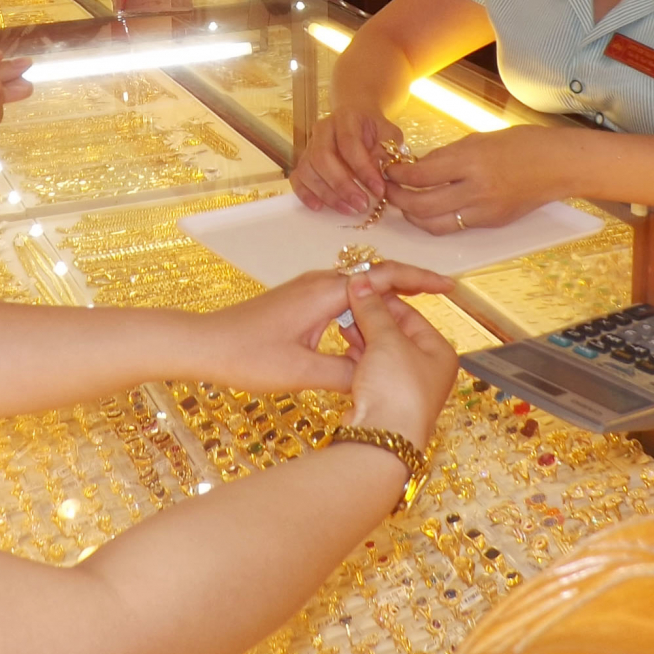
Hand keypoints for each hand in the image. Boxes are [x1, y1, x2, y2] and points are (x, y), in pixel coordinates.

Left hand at [196, 261, 455, 398]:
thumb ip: (347, 373)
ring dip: (387, 297)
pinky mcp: (300, 301)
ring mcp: (308, 289)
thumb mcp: (302, 372)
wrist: (204, 345)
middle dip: (410, 284)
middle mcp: (320, 282)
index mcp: (326, 292)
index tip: (449, 285)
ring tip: (417, 313)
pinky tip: (373, 330)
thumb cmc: (247, 357)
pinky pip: (343, 298)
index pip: (384, 276)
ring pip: (359, 288)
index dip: (420, 280)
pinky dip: (365, 308)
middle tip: (442, 296)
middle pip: (376, 276)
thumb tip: (380, 378)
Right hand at [292, 107, 402, 215]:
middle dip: (342, 185)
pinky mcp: (303, 160)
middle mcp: (323, 129)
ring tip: (349, 209)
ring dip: (327, 194)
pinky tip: (319, 207)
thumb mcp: (389, 136)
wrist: (359, 119)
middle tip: (362, 205)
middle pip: (322, 157)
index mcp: (345, 117)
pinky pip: (297, 177)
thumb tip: (380, 174)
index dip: (363, 169)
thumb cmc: (376, 131)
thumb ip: (386, 152)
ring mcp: (310, 144)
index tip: (379, 190)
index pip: (349, 143)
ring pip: (308, 169)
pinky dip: (305, 194)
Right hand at [340, 268, 459, 448]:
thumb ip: (373, 309)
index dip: (385, 300)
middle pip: (396, 333)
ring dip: (363, 338)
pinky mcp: (387, 399)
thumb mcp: (386, 340)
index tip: (361, 290)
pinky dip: (360, 358)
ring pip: (382, 351)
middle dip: (371, 320)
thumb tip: (361, 281)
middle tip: (349, 308)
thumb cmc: (397, 387)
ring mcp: (407, 386)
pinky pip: (373, 369)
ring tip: (343, 327)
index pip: (411, 315)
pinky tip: (346, 349)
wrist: (384, 437)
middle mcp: (428, 369)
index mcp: (439, 352)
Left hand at [383, 125, 570, 232]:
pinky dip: (436, 220)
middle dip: (397, 199)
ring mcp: (484, 211)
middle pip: (420, 205)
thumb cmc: (522, 144)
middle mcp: (475, 190)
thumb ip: (447, 155)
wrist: (558, 165)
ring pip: (433, 224)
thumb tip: (417, 167)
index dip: (397, 175)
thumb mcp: (478, 139)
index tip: (389, 169)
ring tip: (405, 203)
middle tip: (388, 189)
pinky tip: (430, 209)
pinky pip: (454, 227)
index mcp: (470, 161)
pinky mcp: (491, 223)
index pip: (420, 175)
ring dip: (412, 216)